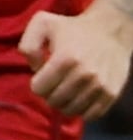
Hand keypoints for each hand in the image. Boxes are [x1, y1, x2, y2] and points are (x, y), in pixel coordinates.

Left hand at [20, 0, 132, 119]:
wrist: (111, 31)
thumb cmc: (72, 27)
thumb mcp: (42, 24)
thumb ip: (28, 45)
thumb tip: (34, 69)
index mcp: (64, 59)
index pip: (39, 89)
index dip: (37, 84)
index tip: (42, 76)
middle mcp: (84, 75)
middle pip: (54, 101)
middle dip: (49, 94)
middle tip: (54, 84)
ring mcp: (100, 86)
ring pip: (72, 110)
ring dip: (65, 103)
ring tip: (66, 90)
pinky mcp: (112, 93)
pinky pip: (92, 115)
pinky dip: (82, 111)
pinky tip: (79, 98)